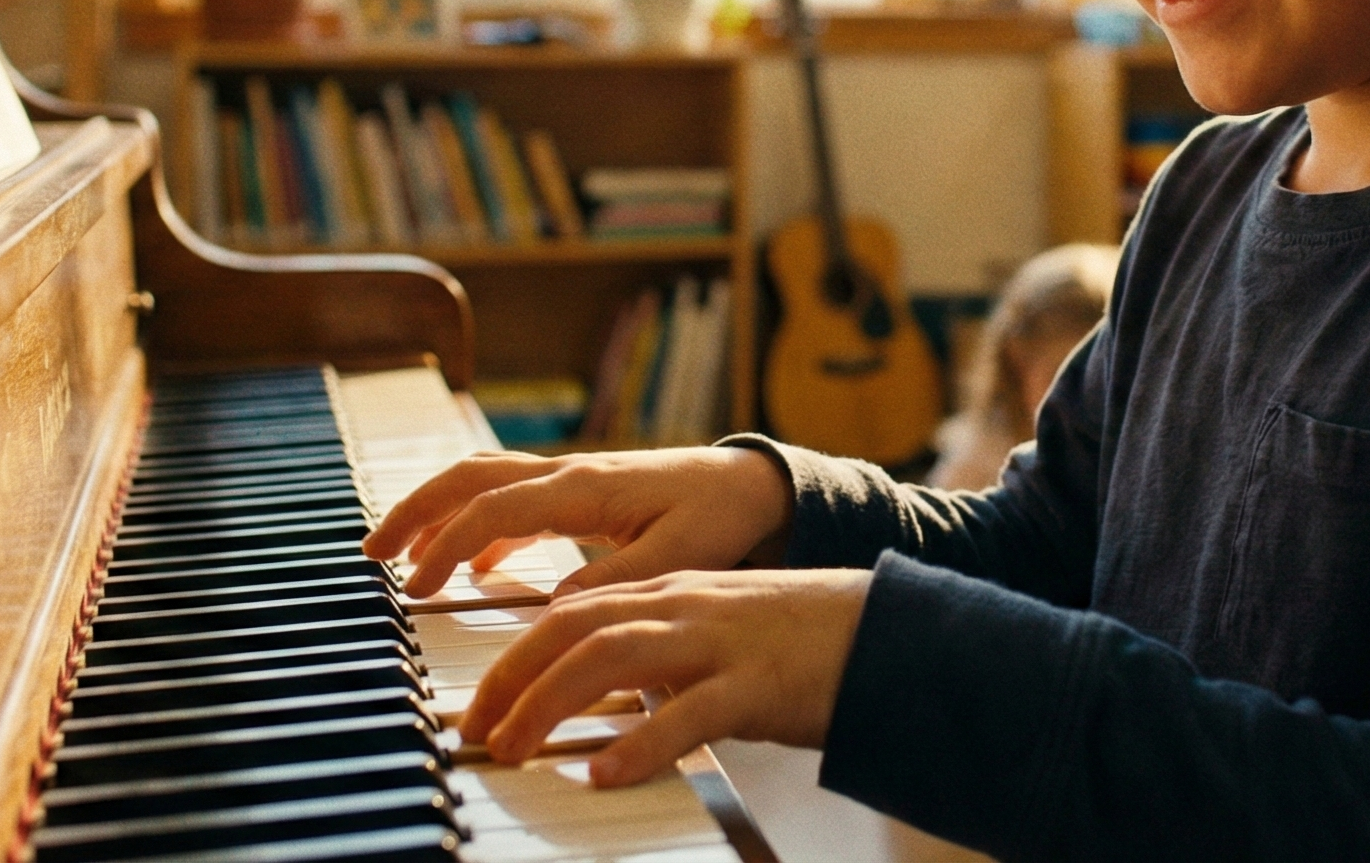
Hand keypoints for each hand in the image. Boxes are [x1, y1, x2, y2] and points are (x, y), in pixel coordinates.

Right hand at [364, 447, 793, 598]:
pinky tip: (468, 569)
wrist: (753, 487)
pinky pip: (511, 501)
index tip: (417, 586)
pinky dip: (478, 529)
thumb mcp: (676, 557)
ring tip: (398, 555)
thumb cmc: (719, 518)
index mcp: (585, 488)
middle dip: (415, 510)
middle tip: (372, 553)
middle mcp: (568, 474)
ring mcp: (569, 480)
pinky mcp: (578, 495)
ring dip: (436, 512)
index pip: (494, 508)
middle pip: (469, 478)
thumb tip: (554, 607)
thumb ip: (615, 579)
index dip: (448, 545)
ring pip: (483, 482)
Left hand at [463, 568, 871, 785]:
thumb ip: (660, 656)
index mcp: (672, 594)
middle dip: (513, 676)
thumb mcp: (716, 637)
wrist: (891, 630)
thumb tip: (603, 701)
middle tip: (478, 730)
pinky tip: (606, 774)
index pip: (571, 611)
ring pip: (614, 655)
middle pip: (576, 626)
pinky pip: (690, 713)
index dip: (513, 655)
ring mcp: (722, 642)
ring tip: (515, 749)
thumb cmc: (799, 643)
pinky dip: (641, 743)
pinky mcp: (759, 684)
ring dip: (551, 703)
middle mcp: (686, 608)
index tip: (478, 705)